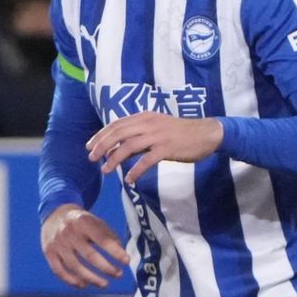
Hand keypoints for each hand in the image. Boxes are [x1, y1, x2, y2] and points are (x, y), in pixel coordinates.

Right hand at [41, 204, 128, 288]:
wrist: (55, 214)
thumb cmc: (81, 222)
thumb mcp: (95, 221)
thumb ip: (108, 236)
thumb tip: (121, 256)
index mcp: (83, 222)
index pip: (101, 239)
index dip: (115, 251)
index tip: (126, 261)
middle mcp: (68, 232)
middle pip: (89, 255)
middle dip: (106, 267)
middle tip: (119, 274)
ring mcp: (57, 243)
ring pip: (75, 266)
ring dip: (92, 278)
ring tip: (105, 284)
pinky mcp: (48, 252)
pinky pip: (59, 271)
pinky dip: (72, 280)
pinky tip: (84, 284)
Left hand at [86, 111, 223, 183]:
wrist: (207, 133)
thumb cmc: (179, 133)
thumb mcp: (155, 129)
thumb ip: (137, 137)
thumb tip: (115, 149)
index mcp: (144, 117)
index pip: (116, 124)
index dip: (101, 135)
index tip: (89, 146)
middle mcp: (148, 123)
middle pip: (118, 133)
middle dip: (102, 146)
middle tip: (92, 158)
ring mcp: (158, 135)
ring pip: (129, 146)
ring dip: (114, 159)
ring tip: (106, 170)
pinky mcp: (168, 148)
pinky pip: (147, 160)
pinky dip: (136, 170)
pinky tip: (129, 179)